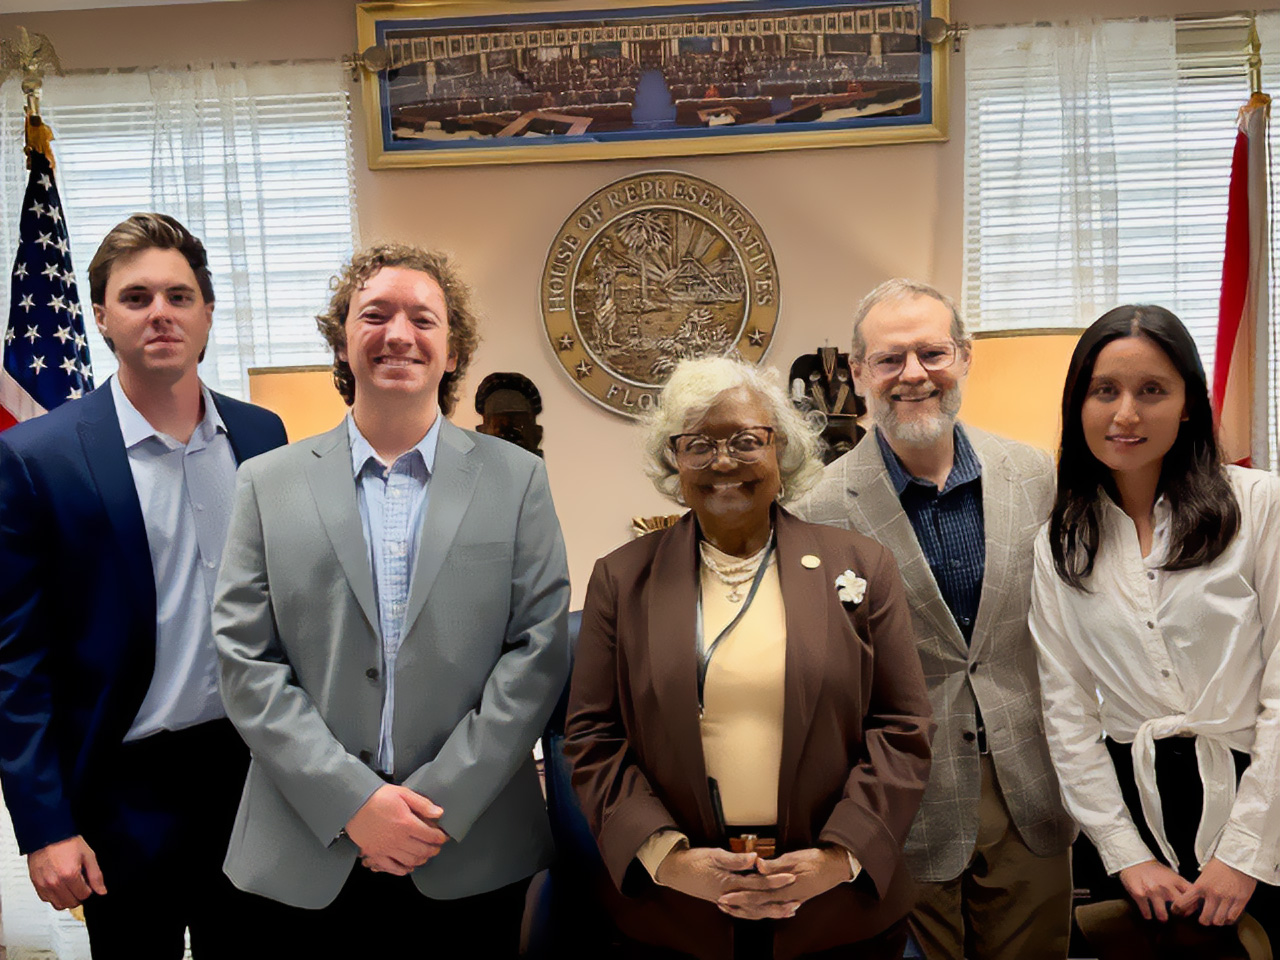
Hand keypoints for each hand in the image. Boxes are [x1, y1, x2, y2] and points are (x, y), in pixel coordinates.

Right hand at [27, 836, 106, 909]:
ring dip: (67, 899)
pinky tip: (60, 886)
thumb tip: (102, 891)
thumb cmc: (67, 842)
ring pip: (59, 905)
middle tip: (80, 886)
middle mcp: (55, 882)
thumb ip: (96, 875)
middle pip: (71, 903)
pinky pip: (47, 900)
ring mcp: (44, 885)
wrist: (48, 835)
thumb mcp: (88, 855)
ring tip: (70, 888)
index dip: (89, 889)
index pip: (84, 895)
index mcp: (70, 874)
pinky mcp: (36, 884)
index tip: (88, 883)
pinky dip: (54, 897)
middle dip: (79, 896)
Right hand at [345, 784, 448, 875]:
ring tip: (426, 855)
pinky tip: (409, 867)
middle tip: (437, 847)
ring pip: (410, 861)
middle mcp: (397, 839)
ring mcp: (386, 849)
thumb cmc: (378, 797)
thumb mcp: (403, 793)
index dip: (440, 838)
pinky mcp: (376, 854)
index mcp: (406, 823)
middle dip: (433, 850)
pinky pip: (392, 868)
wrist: (353, 804)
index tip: (443, 837)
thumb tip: (439, 813)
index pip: (430, 836)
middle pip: (422, 850)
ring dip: (421, 859)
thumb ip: (422, 804)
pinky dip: (403, 870)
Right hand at [655, 846, 794, 914]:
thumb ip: (735, 859)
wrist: (676, 872)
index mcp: (729, 883)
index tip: (790, 876)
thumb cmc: (694, 860)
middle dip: (778, 900)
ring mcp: (727, 900)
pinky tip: (765, 910)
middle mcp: (730, 895)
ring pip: (753, 909)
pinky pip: (744, 910)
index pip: (757, 882)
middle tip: (798, 900)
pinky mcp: (724, 901)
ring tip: (788, 910)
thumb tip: (755, 859)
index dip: (775, 879)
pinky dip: (757, 911)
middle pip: (759, 900)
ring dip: (771, 910)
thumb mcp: (714, 855)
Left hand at [719, 847, 850, 919]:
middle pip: (757, 904)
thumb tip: (757, 865)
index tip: (724, 896)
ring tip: (732, 907)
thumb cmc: (815, 860)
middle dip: (739, 905)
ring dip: (748, 908)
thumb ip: (775, 864)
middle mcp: (785, 897)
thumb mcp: (795, 858)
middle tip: (721, 903)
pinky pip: (773, 905)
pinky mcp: (793, 897)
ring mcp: (790, 899)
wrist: (834, 867)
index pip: (756, 894)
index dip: (739, 896)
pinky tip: (756, 908)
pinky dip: (762, 907)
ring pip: (764, 907)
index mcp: (784, 888)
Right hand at [1119, 860, 1191, 921]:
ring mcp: (1152, 891)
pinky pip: (1147, 914)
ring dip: (1162, 917)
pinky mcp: (1139, 895)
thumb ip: (1182, 887)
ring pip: (1162, 916)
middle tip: (1174, 915)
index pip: (1192, 898)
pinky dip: (1148, 915)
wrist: (1134, 861)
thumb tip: (1194, 902)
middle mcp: (1166, 886)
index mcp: (1176, 881)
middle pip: (1179, 909)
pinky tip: (1148, 912)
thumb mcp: (1172, 875)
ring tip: (1161, 915)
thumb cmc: (1155, 871)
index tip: (1188, 911)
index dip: (1192, 908)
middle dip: (1177, 915)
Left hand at [1171, 858, 1256, 925]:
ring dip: (1216, 921)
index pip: (1184, 902)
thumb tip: (1192, 899)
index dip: (1178, 909)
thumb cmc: (1220, 864)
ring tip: (1216, 917)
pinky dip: (1228, 920)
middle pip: (1205, 919)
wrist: (1239, 858)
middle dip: (1203, 920)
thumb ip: (1199, 887)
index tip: (1178, 911)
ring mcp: (1227, 899)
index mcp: (1200, 885)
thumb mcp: (1204, 874)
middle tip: (1204, 918)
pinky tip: (1226, 916)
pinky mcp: (1240, 901)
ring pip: (1218, 921)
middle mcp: (1213, 894)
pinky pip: (1232, 918)